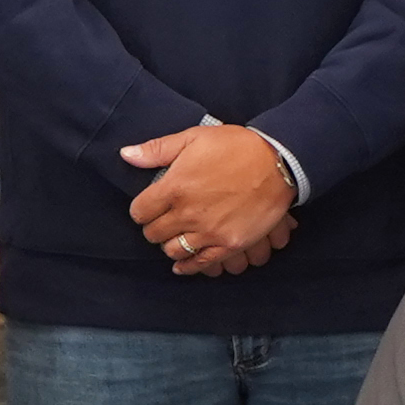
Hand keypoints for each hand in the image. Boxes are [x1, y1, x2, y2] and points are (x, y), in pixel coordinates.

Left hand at [123, 123, 299, 278]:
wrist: (278, 162)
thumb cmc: (236, 146)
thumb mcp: (194, 137)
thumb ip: (157, 149)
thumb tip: (125, 155)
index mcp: (175, 186)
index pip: (139, 211)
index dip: (141, 209)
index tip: (149, 206)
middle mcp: (187, 213)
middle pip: (153, 234)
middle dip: (154, 227)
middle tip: (163, 220)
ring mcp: (208, 231)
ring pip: (173, 250)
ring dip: (170, 244)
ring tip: (177, 235)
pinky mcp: (228, 244)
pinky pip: (199, 264)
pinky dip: (187, 266)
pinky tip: (182, 264)